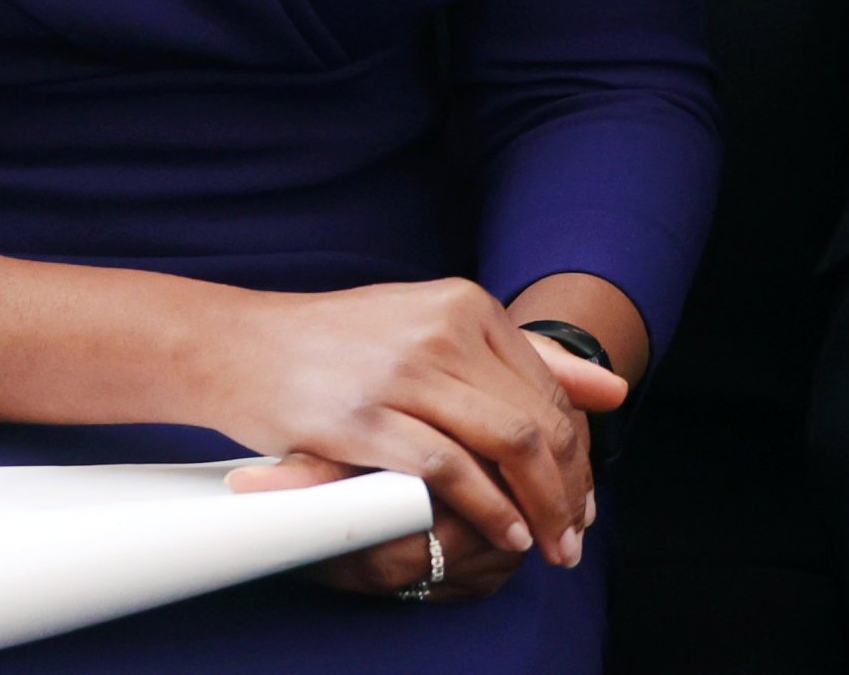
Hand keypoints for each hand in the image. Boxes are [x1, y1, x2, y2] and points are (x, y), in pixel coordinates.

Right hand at [195, 281, 614, 574]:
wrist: (235, 346)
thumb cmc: (335, 345)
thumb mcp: (431, 330)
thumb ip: (519, 357)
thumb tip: (613, 388)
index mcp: (464, 304)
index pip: (549, 388)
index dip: (577, 452)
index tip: (584, 497)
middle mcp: (442, 329)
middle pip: (537, 420)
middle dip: (568, 488)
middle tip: (577, 534)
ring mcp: (404, 372)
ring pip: (507, 446)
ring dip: (541, 507)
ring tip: (551, 544)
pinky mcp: (367, 416)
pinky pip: (450, 471)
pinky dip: (489, 509)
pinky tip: (505, 534)